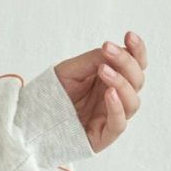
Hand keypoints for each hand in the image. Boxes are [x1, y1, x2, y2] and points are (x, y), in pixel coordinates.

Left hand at [53, 30, 147, 153]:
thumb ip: (92, 60)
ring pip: (133, 102)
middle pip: (137, 81)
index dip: (137, 50)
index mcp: (111, 80)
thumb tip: (112, 51)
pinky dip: (117, 107)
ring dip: (122, 82)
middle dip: (126, 62)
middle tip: (108, 50)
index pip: (136, 65)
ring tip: (104, 70)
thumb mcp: (70, 70)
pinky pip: (119, 124)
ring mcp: (111, 116)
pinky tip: (110, 93)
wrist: (33, 119)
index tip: (128, 35)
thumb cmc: (53, 94)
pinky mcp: (104, 136)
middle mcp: (116, 97)